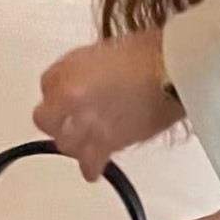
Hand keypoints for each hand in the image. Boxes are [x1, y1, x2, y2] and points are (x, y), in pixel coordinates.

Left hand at [33, 30, 182, 181]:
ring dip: (73, 143)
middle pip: (46, 121)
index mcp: (68, 74)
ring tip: (84, 141)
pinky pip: (90, 165)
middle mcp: (73, 102)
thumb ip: (81, 70)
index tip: (66, 91)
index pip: (46, 86)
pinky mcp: (111, 145)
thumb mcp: (103, 50)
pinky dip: (91, 168)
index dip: (57, 89)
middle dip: (57, 120)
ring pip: (65, 145)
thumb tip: (80, 85)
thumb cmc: (147, 55)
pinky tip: (92, 169)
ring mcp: (90, 126)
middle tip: (70, 119)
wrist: (173, 73)